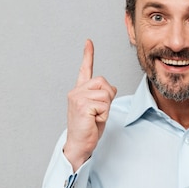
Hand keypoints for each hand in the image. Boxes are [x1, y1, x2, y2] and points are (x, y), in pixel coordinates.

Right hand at [63, 39, 116, 170]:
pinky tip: (93, 121)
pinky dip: (103, 115)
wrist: (79, 145)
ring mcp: (78, 98)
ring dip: (106, 109)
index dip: (88, 55)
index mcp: (79, 91)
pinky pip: (104, 104)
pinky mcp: (82, 105)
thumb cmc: (88, 129)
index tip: (89, 42)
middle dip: (108, 98)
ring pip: (106, 94)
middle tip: (98, 112)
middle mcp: (76, 91)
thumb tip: (112, 88)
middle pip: (104, 83)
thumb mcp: (98, 109)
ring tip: (95, 118)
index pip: (84, 70)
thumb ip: (102, 96)